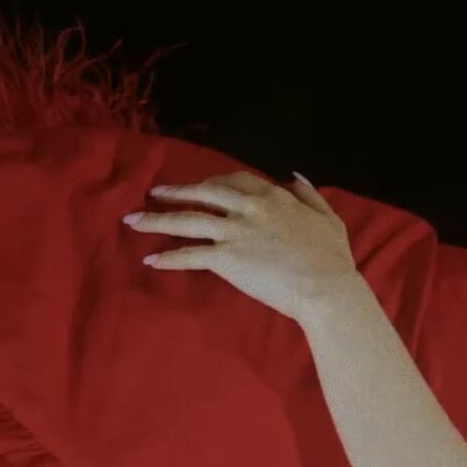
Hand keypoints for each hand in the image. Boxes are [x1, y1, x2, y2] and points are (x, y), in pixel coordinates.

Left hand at [125, 170, 364, 325]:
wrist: (327, 290)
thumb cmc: (333, 260)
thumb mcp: (329, 220)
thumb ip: (311, 195)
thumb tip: (294, 177)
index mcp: (274, 198)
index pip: (237, 182)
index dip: (216, 183)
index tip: (203, 187)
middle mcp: (249, 209)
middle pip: (204, 194)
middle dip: (177, 192)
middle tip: (156, 194)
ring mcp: (235, 232)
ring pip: (187, 220)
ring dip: (157, 220)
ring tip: (134, 221)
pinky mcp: (226, 258)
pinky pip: (190, 255)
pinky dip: (168, 257)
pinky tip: (151, 259)